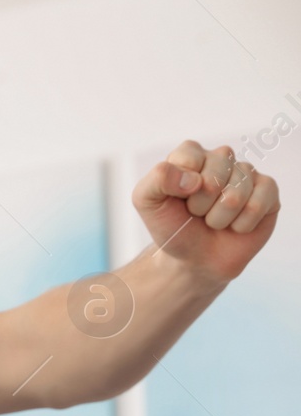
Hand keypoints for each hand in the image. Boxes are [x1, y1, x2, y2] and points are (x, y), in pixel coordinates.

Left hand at [132, 140, 279, 284]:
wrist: (193, 260)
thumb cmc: (172, 228)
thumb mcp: (147, 203)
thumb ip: (157, 179)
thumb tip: (194, 178)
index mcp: (192, 155)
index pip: (191, 155)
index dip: (181, 184)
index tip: (177, 199)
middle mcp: (221, 160)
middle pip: (216, 174)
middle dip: (200, 204)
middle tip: (196, 214)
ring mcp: (247, 174)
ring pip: (236, 194)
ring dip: (218, 218)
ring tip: (214, 222)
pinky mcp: (268, 192)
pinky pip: (258, 204)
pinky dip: (241, 224)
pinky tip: (235, 226)